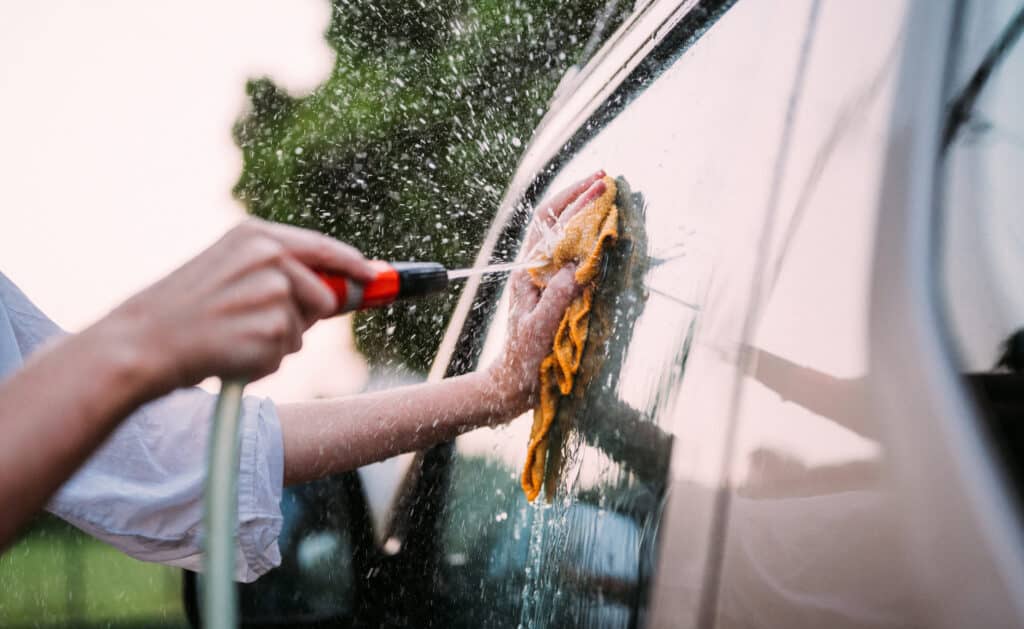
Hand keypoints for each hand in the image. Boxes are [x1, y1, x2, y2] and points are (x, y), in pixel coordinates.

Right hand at [94, 218, 375, 392]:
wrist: (142, 342)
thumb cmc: (182, 312)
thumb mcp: (228, 273)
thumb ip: (278, 274)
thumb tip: (339, 293)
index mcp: (255, 235)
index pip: (323, 248)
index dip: (354, 265)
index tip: (376, 277)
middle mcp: (269, 256)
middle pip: (324, 295)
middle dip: (304, 317)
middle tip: (255, 324)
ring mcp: (273, 291)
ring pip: (304, 329)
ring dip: (277, 341)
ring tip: (233, 336)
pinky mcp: (273, 328)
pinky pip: (285, 354)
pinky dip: (263, 361)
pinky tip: (229, 351)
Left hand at [486, 171, 606, 415]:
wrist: (512, 386)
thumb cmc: (523, 360)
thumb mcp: (540, 329)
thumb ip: (558, 296)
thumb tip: (578, 265)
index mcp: (528, 272)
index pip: (550, 225)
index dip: (574, 201)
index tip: (599, 186)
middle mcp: (535, 269)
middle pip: (555, 221)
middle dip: (579, 196)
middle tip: (606, 179)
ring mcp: (546, 280)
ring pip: (565, 236)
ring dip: (585, 214)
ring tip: (607, 196)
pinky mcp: (556, 292)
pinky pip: (574, 258)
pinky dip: (590, 240)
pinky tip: (605, 234)